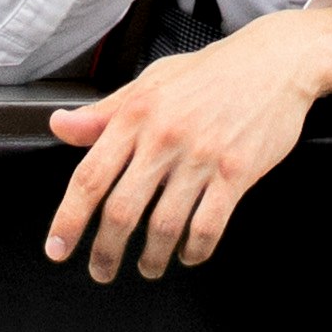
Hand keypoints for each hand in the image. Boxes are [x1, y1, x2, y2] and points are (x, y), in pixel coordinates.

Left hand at [44, 2, 331, 279]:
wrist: (275, 61)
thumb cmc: (211, 72)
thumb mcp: (151, 81)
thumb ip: (105, 112)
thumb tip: (60, 126)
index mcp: (138, 114)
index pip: (90, 176)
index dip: (68, 219)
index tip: (57, 248)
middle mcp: (164, 137)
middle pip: (122, 210)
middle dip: (105, 251)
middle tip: (101, 270)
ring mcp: (202, 156)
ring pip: (164, 226)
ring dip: (151, 258)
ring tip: (146, 266)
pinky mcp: (237, 172)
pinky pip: (208, 226)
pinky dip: (194, 250)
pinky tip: (188, 254)